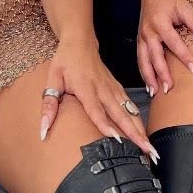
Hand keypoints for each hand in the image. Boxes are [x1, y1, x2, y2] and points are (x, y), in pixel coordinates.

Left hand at [38, 40, 157, 161]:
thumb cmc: (64, 62)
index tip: (116, 140)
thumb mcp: (52, 81)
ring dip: (141, 130)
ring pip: (130, 111)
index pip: (96, 110)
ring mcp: (113, 88)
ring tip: (150, 149)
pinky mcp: (118, 88)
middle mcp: (103, 89)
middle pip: (120, 114)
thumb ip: (49, 105)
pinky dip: (138, 120)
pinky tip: (145, 133)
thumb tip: (43, 130)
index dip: (105, 125)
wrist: (80, 41)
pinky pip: (130, 106)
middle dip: (134, 134)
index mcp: (86, 87)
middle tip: (147, 151)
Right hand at [137, 0, 192, 94]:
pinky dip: (144, 73)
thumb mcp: (185, 7)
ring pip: (144, 61)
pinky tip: (150, 85)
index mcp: (160, 23)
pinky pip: (140, 60)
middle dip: (161, 74)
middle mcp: (148, 32)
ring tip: (156, 93)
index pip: (174, 43)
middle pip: (155, 56)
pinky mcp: (139, 41)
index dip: (184, 56)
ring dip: (149, 78)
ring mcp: (142, 37)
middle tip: (169, 89)